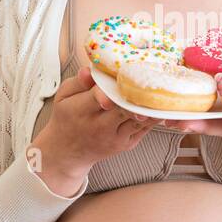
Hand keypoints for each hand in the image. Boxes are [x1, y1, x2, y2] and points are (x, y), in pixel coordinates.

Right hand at [27, 66, 163, 193]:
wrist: (68, 151)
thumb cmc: (67, 118)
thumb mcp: (63, 97)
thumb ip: (78, 82)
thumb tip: (89, 70)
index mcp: (80, 111)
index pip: (99, 97)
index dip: (111, 89)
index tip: (120, 80)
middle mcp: (99, 127)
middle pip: (124, 108)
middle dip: (135, 95)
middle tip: (147, 81)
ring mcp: (115, 138)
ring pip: (139, 119)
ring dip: (150, 106)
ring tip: (158, 91)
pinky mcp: (126, 144)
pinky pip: (145, 129)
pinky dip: (153, 117)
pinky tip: (157, 105)